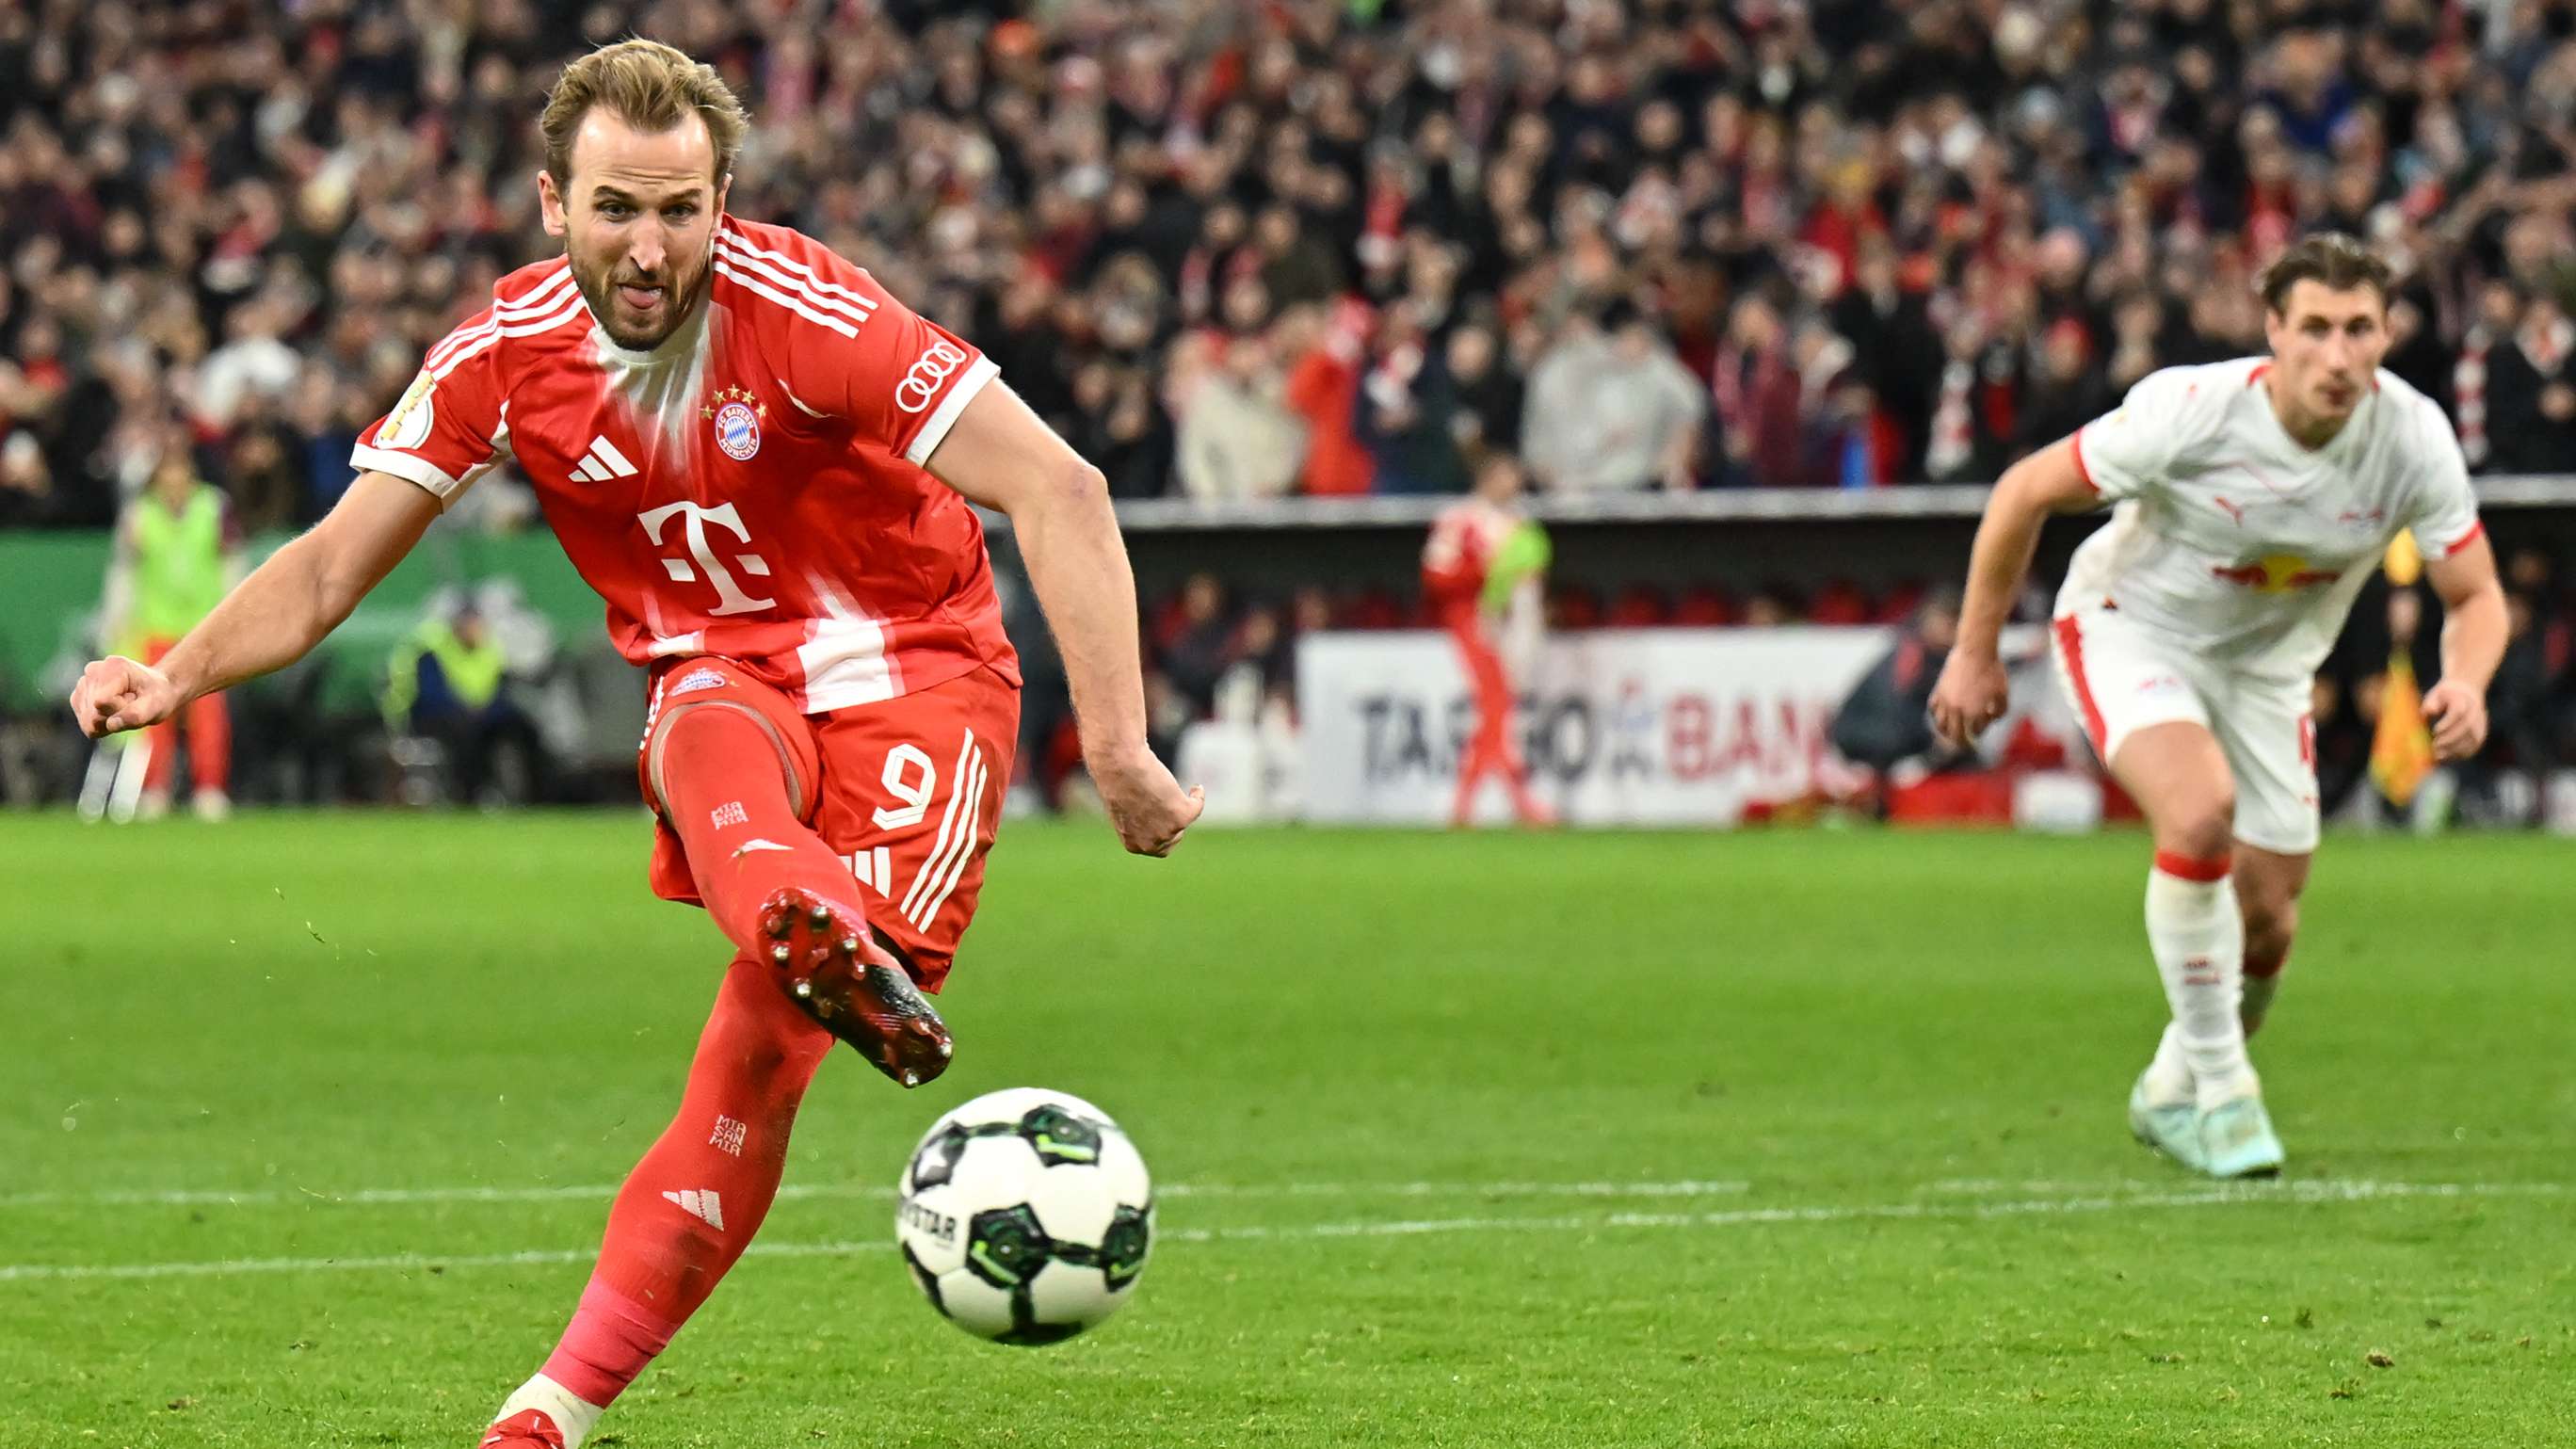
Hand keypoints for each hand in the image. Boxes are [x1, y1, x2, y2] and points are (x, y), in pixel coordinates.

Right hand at [70, 655, 182, 738]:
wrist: (155, 690)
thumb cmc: (157, 696)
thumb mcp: (156, 705)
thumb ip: (135, 715)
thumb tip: (111, 725)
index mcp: (113, 667)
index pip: (101, 703)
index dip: (120, 710)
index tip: (134, 700)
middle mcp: (92, 671)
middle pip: (93, 714)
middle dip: (113, 717)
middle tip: (130, 705)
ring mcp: (82, 683)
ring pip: (87, 720)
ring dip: (107, 720)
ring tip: (123, 707)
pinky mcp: (78, 697)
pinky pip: (85, 723)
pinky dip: (101, 723)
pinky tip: (113, 711)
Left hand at [1089, 747, 1203, 856]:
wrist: (1119, 767)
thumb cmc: (1117, 782)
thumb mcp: (1124, 810)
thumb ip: (1138, 821)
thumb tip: (1155, 819)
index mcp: (1133, 845)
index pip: (1157, 848)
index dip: (1162, 833)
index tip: (1165, 820)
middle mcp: (1150, 843)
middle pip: (1174, 837)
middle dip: (1173, 823)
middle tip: (1168, 805)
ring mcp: (1166, 831)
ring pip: (1184, 820)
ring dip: (1182, 804)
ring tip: (1172, 788)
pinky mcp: (1181, 816)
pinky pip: (1197, 807)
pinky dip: (1198, 796)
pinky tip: (1196, 787)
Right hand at [1927, 647, 2010, 749]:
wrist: (1976, 652)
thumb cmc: (1993, 672)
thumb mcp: (2004, 693)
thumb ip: (2000, 711)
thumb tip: (1990, 719)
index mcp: (1975, 713)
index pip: (1976, 731)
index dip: (1980, 731)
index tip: (1981, 729)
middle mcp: (1958, 710)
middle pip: (1956, 735)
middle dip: (1961, 742)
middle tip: (1964, 746)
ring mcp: (1946, 701)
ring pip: (1941, 724)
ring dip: (1946, 732)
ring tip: (1950, 734)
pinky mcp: (1939, 691)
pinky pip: (1933, 708)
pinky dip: (1936, 715)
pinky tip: (1941, 716)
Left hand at [2422, 679, 2487, 760]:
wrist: (2467, 692)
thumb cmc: (2445, 696)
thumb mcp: (2436, 694)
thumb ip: (2431, 702)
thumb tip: (2428, 711)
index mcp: (2462, 700)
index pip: (2458, 712)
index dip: (2447, 723)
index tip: (2434, 731)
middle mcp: (2474, 712)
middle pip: (2466, 727)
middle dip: (2450, 739)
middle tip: (2434, 747)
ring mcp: (2480, 724)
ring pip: (2472, 738)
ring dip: (2455, 748)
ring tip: (2438, 755)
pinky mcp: (2480, 734)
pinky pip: (2474, 746)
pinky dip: (2461, 753)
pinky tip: (2447, 757)